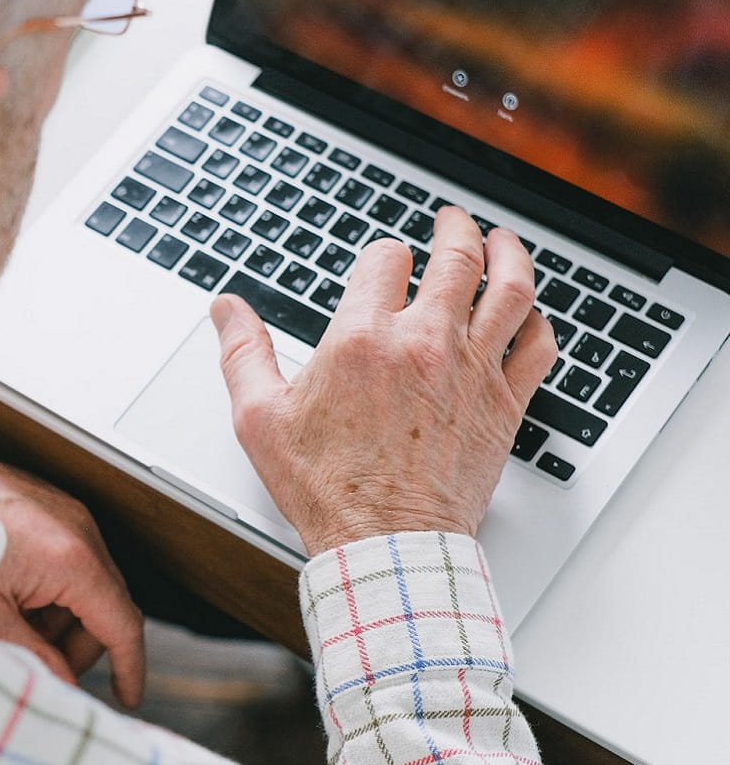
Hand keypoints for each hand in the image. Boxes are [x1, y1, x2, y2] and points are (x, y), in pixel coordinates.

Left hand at [0, 416, 144, 706]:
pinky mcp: (43, 504)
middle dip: (78, 645)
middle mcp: (77, 527)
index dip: (130, 667)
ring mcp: (62, 511)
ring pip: (84, 583)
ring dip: (57, 617)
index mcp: (70, 556)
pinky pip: (65, 558)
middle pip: (105, 605)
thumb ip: (33, 661)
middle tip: (38, 667)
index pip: (123, 622)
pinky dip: (45, 589)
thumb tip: (62, 688)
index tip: (129, 697)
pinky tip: (2, 597)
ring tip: (6, 625)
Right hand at [211, 207, 556, 553]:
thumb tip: (225, 308)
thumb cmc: (326, 489)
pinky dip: (538, 322)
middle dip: (455, 229)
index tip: (383, 265)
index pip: (386, 259)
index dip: (383, 255)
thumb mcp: (260, 419)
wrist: (385, 544)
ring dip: (509, 255)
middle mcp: (424, 344)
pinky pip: (539, 346)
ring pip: (510, 289)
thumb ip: (242, 353)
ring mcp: (471, 371)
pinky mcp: (503, 405)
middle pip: (457, 256)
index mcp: (363, 340)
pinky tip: (530, 317)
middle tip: (452, 220)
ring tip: (502, 241)